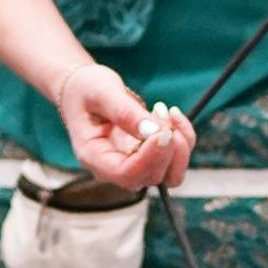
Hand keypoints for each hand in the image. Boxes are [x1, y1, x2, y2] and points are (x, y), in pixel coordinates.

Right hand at [56, 62, 195, 189]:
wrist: (84, 90)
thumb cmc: (85, 90)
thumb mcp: (101, 93)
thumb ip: (125, 112)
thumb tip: (154, 132)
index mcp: (94, 157)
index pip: (126, 173)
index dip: (151, 158)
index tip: (165, 131)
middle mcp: (114, 168)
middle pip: (152, 177)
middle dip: (168, 147)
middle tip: (161, 109)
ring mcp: (133, 165)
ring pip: (170, 174)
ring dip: (180, 146)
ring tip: (166, 111)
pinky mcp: (148, 157)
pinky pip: (176, 159)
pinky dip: (183, 138)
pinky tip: (171, 114)